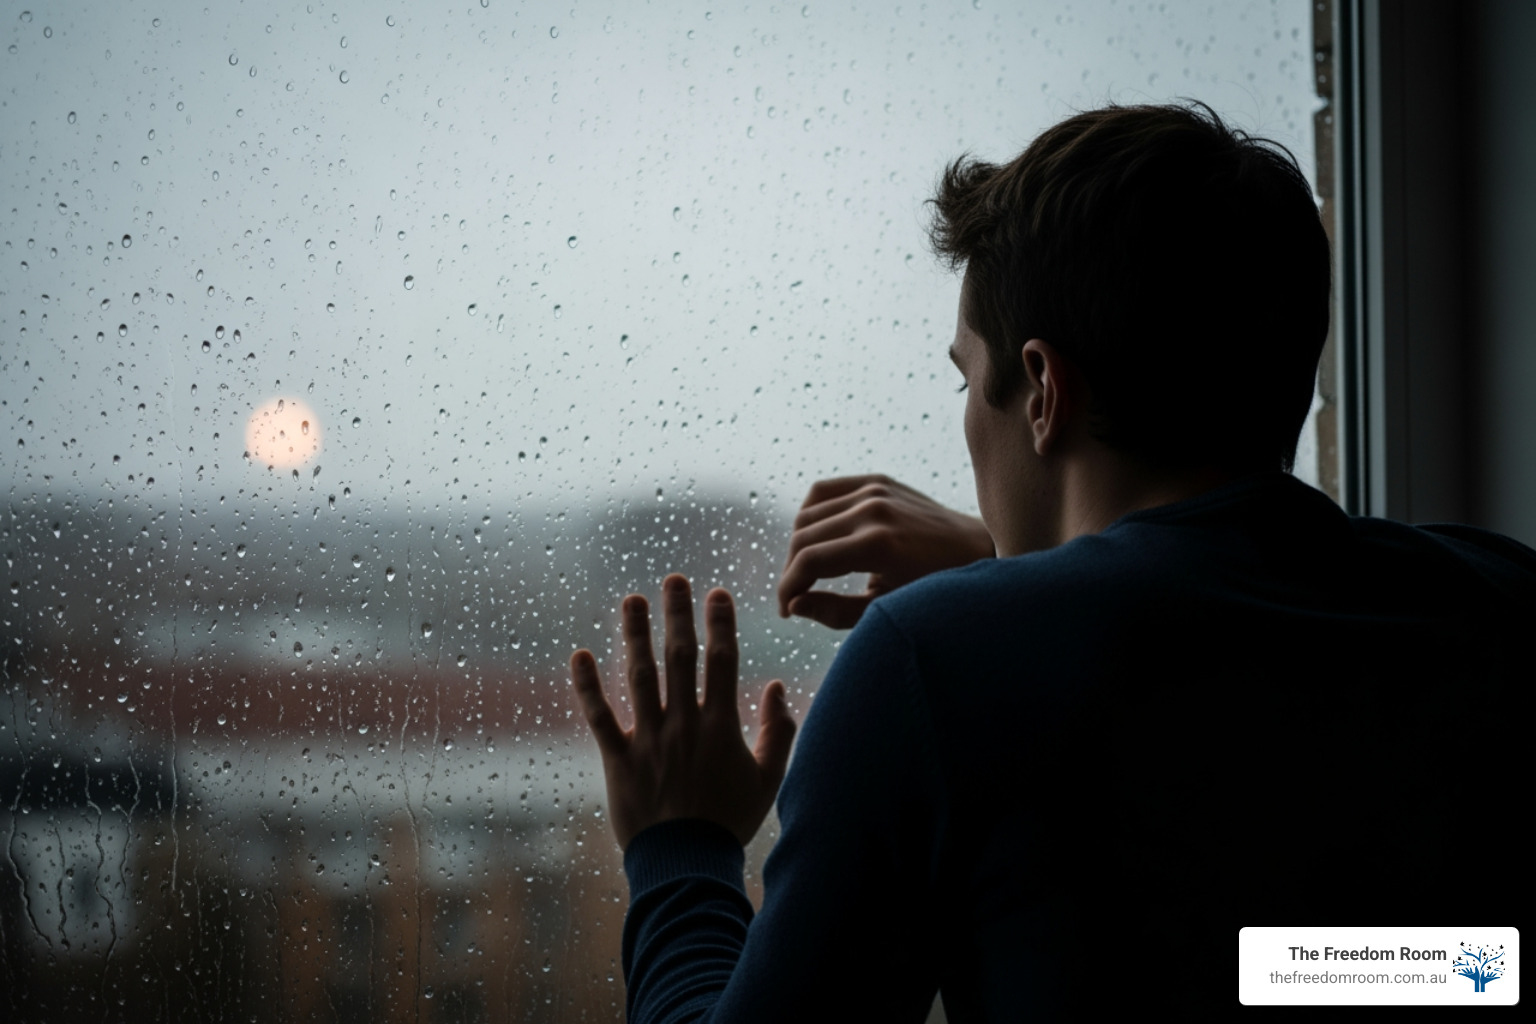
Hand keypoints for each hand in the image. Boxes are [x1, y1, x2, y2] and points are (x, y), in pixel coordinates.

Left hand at [570, 574, 797, 849]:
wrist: (687, 865)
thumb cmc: (730, 823)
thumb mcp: (769, 780)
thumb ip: (779, 732)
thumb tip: (777, 688)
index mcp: (720, 727)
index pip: (721, 662)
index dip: (720, 623)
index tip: (716, 593)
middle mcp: (683, 725)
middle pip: (679, 658)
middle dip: (677, 615)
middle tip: (674, 579)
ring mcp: (648, 740)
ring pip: (639, 677)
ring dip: (634, 635)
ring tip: (632, 600)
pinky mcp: (618, 760)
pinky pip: (599, 717)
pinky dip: (587, 686)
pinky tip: (579, 655)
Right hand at [778, 474, 994, 628]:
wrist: (976, 550)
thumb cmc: (935, 588)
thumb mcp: (886, 607)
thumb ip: (836, 610)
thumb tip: (794, 605)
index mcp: (877, 545)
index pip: (809, 561)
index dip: (788, 588)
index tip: (786, 610)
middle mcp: (873, 510)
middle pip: (802, 537)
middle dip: (790, 570)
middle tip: (794, 595)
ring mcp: (875, 489)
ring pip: (807, 513)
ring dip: (797, 544)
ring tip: (805, 570)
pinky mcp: (878, 480)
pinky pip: (825, 491)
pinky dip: (811, 513)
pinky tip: (816, 537)